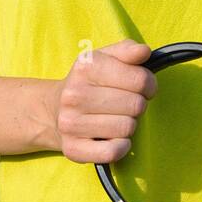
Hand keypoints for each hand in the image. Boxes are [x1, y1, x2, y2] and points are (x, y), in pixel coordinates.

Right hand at [50, 39, 156, 162]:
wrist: (51, 110)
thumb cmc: (87, 83)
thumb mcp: (103, 58)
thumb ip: (127, 50)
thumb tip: (143, 52)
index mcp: (85, 68)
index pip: (140, 79)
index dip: (149, 84)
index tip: (142, 87)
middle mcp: (74, 95)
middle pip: (136, 105)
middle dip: (137, 105)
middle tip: (125, 104)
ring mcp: (71, 124)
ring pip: (127, 128)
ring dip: (128, 125)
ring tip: (116, 118)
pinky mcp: (73, 149)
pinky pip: (113, 152)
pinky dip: (121, 146)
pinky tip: (113, 137)